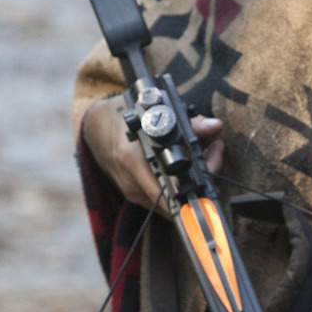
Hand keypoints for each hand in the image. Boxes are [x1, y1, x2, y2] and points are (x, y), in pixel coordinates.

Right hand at [81, 96, 222, 208]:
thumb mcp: (154, 111)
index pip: (169, 189)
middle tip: (215, 151)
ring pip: (171, 200)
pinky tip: (188, 166)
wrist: (96, 127)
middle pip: (176, 196)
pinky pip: (162, 198)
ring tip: (204, 155)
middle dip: (201, 177)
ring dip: (192, 181)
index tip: (213, 164)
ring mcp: (131, 191)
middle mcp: (131, 181)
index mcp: (132, 159)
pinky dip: (179, 185)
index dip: (196, 183)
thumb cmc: (124, 116)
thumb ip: (187, 122)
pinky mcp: (134, 194)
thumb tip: (215, 126)